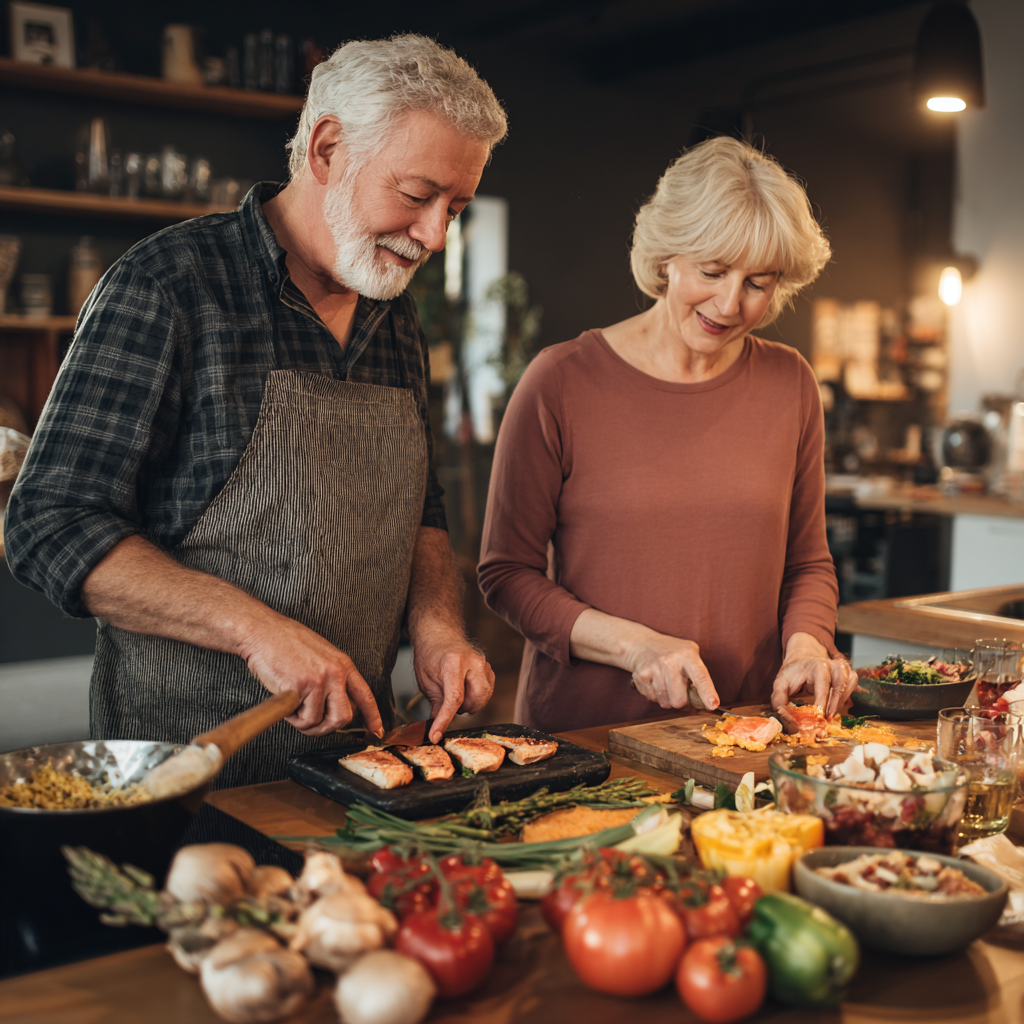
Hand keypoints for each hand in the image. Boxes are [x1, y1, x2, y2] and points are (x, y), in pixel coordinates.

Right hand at [238, 612, 382, 737]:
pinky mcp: (301, 687)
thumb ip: (332, 678)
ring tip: (293, 706)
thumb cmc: (285, 643)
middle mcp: (336, 672)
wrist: (263, 632)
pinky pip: (301, 718)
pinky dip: (291, 717)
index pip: (365, 695)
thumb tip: (336, 704)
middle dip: (327, 727)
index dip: (372, 716)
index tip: (376, 731)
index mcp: (343, 664)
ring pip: (319, 721)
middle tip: (312, 723)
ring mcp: (320, 680)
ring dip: (303, 721)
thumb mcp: (320, 656)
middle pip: (343, 717)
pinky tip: (285, 700)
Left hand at [413, 623, 494, 742]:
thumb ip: (435, 703)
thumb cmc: (431, 655)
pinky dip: (477, 697)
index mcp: (454, 662)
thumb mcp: (425, 680)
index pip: (454, 698)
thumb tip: (436, 727)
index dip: (445, 720)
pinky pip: (488, 691)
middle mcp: (473, 662)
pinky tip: (466, 691)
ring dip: (470, 703)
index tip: (436, 735)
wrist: (440, 635)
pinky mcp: (489, 669)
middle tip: (449, 704)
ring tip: (456, 695)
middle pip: (476, 699)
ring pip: (484, 697)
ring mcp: (484, 664)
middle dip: (462, 708)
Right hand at [625, 630, 719, 710]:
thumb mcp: (690, 653)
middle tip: (680, 692)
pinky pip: (652, 698)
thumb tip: (708, 702)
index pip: (700, 677)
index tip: (713, 705)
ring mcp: (655, 669)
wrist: (642, 643)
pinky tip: (655, 682)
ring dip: (667, 698)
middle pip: (679, 700)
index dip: (707, 692)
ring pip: (665, 702)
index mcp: (687, 655)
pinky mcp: (642, 676)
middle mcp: (671, 661)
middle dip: (681, 702)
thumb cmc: (672, 652)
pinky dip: (656, 695)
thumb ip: (700, 674)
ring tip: (666, 684)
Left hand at [770, 634, 857, 718]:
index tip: (819, 715)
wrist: (803, 662)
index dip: (823, 700)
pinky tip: (835, 707)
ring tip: (829, 715)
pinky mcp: (848, 674)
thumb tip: (782, 715)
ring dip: (840, 702)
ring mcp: (842, 668)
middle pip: (839, 684)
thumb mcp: (781, 683)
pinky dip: (846, 698)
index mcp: (815, 665)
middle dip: (834, 705)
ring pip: (848, 684)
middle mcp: (831, 665)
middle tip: (826, 720)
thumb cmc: (793, 674)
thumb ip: (779, 698)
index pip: (822, 682)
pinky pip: (852, 686)